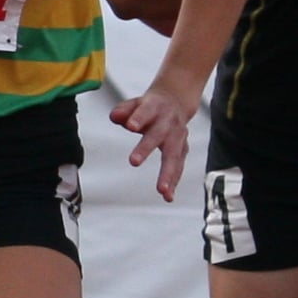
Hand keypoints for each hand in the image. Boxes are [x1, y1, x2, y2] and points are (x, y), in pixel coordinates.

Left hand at [109, 73, 198, 200]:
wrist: (176, 101)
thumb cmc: (151, 106)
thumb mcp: (135, 102)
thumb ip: (124, 110)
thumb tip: (114, 117)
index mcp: (155, 107)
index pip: (146, 112)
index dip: (138, 118)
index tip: (131, 126)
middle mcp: (168, 123)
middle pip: (157, 135)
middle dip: (146, 148)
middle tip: (133, 162)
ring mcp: (178, 136)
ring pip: (173, 155)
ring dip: (168, 174)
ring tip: (162, 190)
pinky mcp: (183, 149)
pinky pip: (179, 167)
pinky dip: (174, 182)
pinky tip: (168, 196)